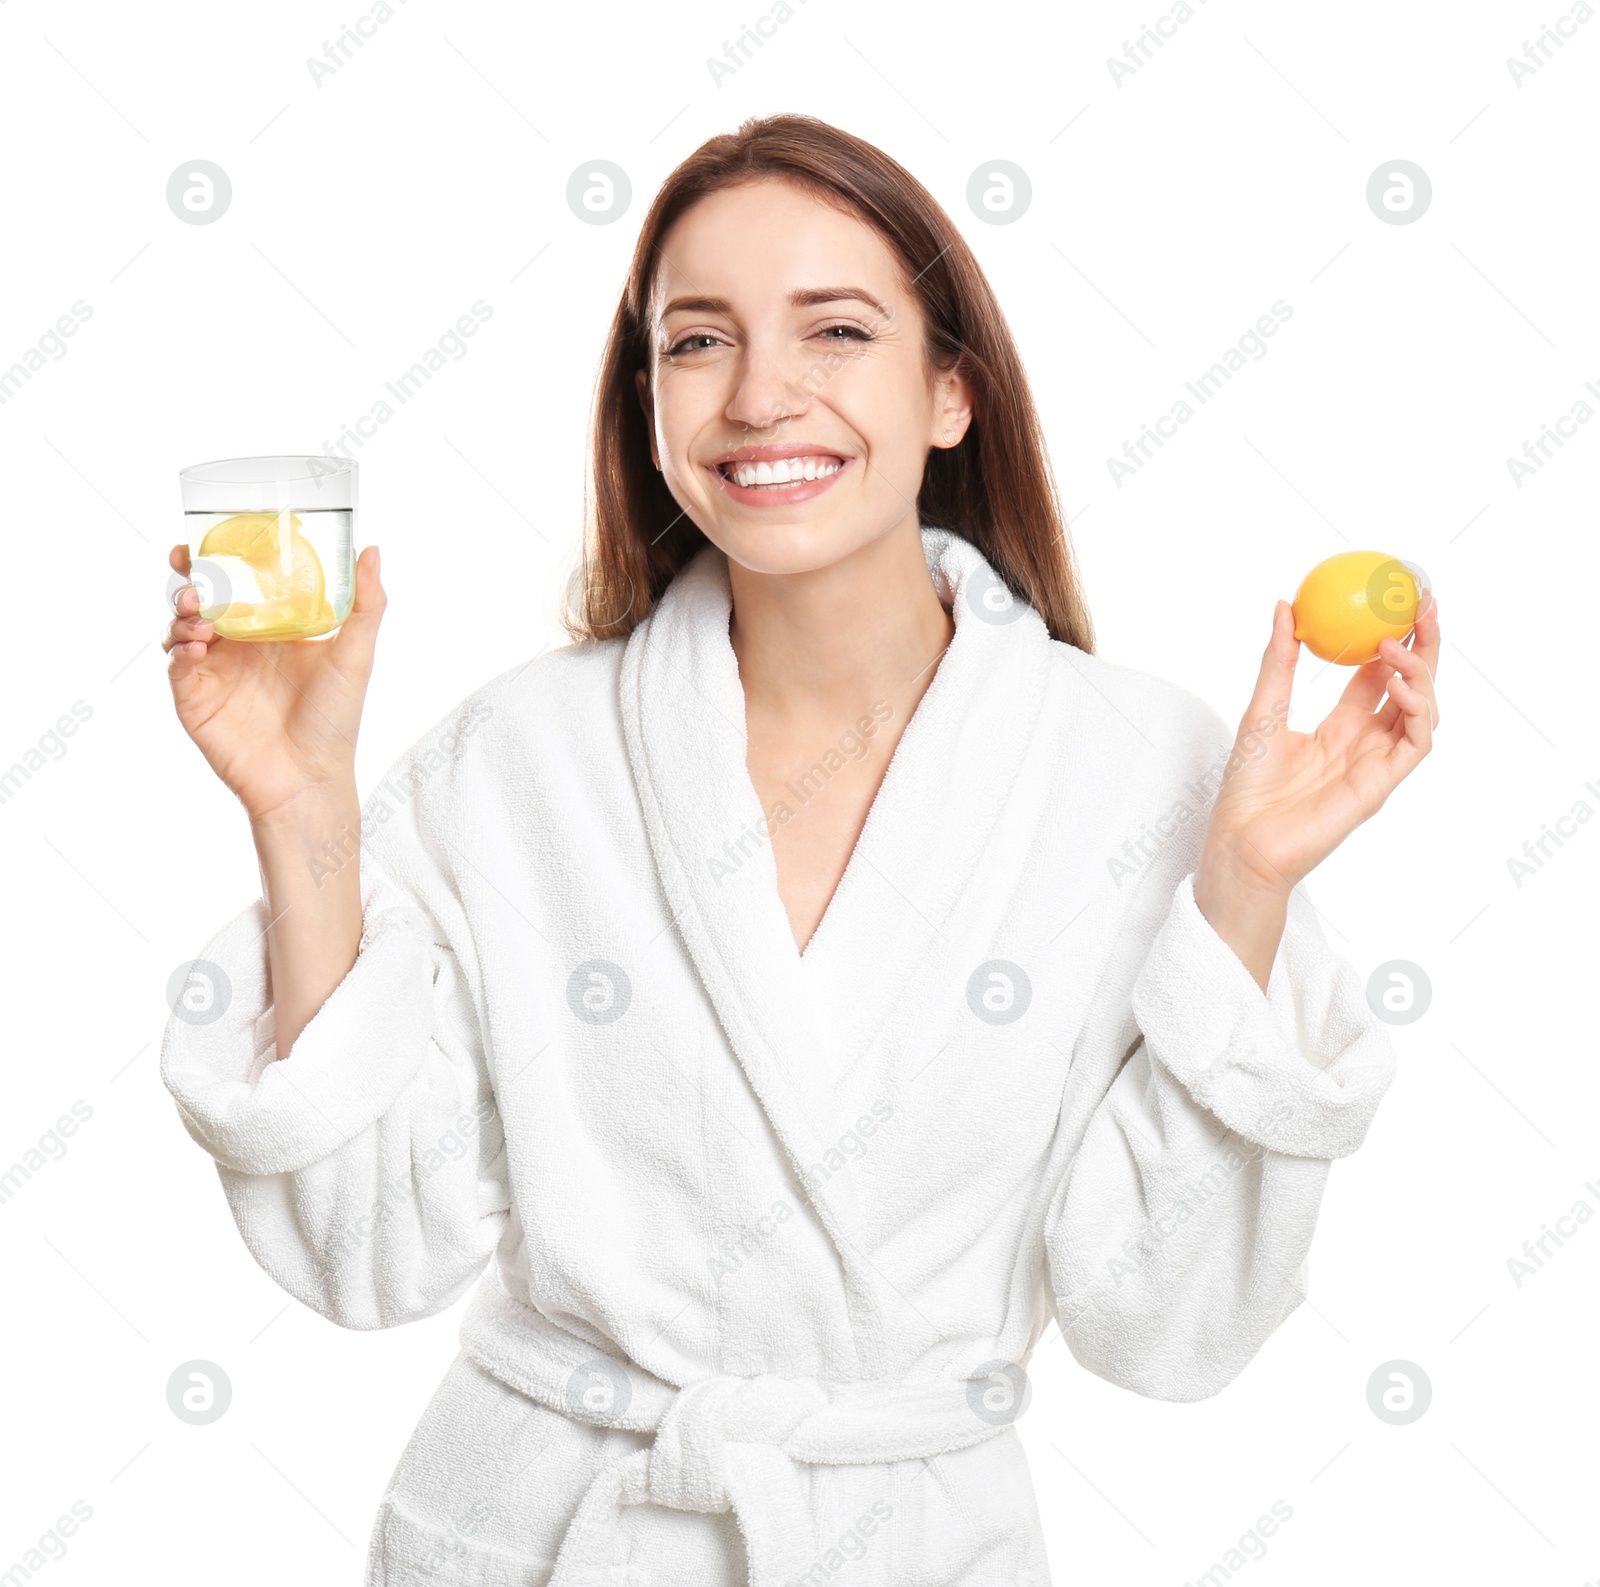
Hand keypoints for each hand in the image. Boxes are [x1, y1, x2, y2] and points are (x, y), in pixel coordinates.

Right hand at [163, 543, 386, 821]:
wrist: (308, 779)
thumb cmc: (335, 720)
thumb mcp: (356, 656)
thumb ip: (366, 605)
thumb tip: (373, 550)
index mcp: (273, 629)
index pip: (242, 582)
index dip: (224, 558)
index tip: (215, 534)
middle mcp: (241, 645)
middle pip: (203, 596)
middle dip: (190, 575)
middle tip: (187, 562)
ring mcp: (215, 669)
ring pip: (182, 623)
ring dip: (183, 609)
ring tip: (199, 611)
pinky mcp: (194, 696)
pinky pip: (176, 662)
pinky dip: (180, 647)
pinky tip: (198, 645)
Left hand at [1193, 591, 1440, 985]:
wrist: (1241, 839)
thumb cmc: (1246, 785)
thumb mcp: (1263, 709)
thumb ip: (1280, 660)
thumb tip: (1284, 604)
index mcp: (1340, 726)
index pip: (1379, 674)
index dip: (1394, 637)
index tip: (1399, 598)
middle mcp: (1364, 742)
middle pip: (1410, 686)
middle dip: (1424, 644)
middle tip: (1423, 603)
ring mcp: (1376, 763)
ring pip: (1422, 710)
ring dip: (1420, 672)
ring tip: (1396, 644)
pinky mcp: (1380, 785)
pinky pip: (1415, 742)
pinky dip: (1416, 710)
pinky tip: (1398, 683)